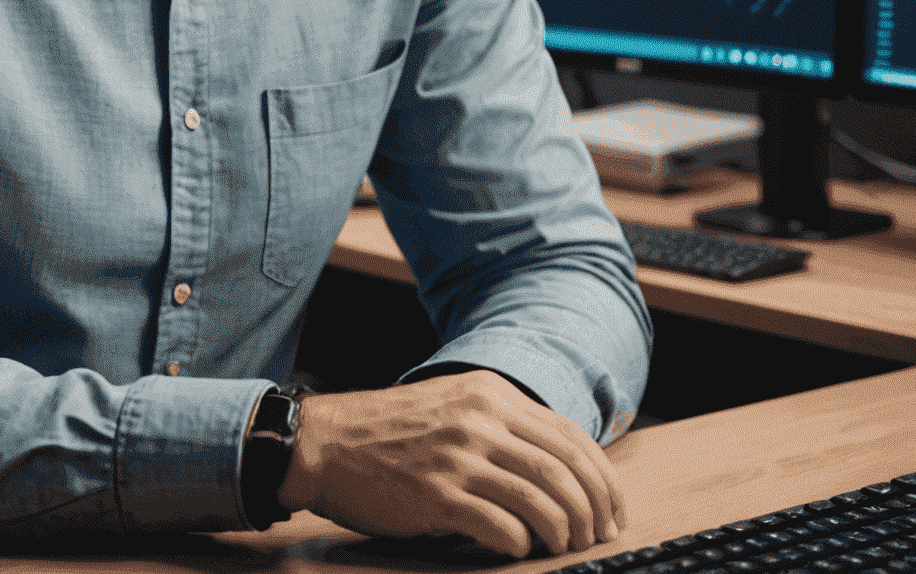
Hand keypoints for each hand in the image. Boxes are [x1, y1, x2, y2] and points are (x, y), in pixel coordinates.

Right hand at [276, 370, 627, 558]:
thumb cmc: (391, 433)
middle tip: (598, 537)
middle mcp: (478, 418)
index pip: (569, 436)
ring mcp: (458, 456)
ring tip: (562, 548)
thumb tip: (563, 470)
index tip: (612, 510)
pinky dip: (520, 545)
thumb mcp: (451, 407)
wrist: (327, 442)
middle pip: (564, 470)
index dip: (602, 479)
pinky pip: (503, 528)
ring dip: (563, 534)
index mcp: (487, 393)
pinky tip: (516, 548)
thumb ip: (501, 425)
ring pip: (542, 501)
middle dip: (592, 512)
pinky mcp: (439, 495)